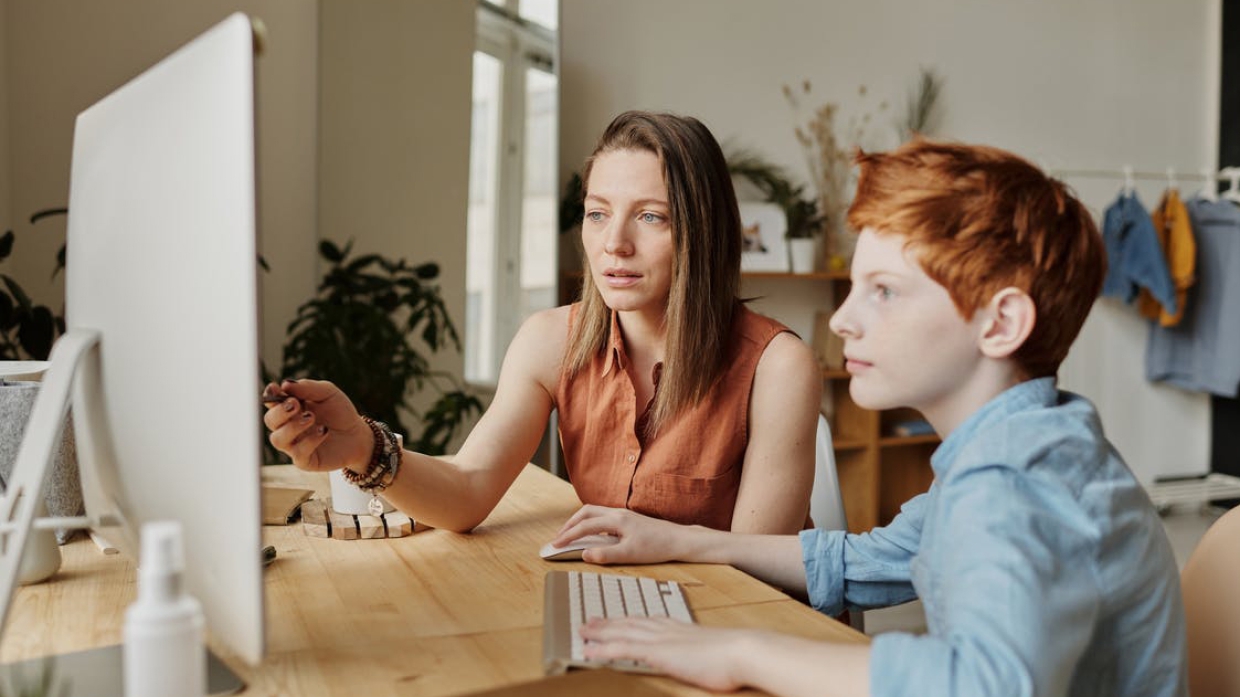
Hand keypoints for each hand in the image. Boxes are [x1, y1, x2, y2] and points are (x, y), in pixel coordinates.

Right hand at [261, 379, 370, 472]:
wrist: (357, 434)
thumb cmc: (339, 411)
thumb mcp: (327, 393)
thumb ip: (307, 387)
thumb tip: (285, 384)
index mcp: (289, 408)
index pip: (271, 402)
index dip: (270, 395)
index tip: (275, 388)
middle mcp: (287, 427)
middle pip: (270, 421)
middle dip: (279, 412)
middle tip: (296, 404)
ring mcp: (294, 445)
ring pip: (278, 439)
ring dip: (292, 427)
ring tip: (311, 417)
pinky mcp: (305, 460)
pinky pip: (298, 453)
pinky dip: (310, 440)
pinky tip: (324, 430)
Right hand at [552, 505, 694, 564]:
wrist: (679, 540)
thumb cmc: (657, 547)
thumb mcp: (630, 555)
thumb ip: (605, 555)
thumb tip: (584, 554)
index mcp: (616, 520)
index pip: (585, 526)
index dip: (568, 535)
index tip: (555, 545)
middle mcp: (618, 513)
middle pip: (586, 512)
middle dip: (569, 524)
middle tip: (559, 538)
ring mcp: (623, 514)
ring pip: (594, 512)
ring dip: (580, 522)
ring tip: (571, 535)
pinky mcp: (628, 519)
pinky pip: (603, 516)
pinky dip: (591, 523)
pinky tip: (592, 535)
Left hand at [581, 618, 750, 691]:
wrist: (742, 651)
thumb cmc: (735, 656)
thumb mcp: (715, 650)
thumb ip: (703, 651)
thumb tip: (704, 657)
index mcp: (680, 628)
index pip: (648, 621)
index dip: (629, 620)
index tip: (617, 618)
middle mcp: (666, 630)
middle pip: (630, 623)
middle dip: (608, 622)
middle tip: (590, 620)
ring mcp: (661, 640)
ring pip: (621, 632)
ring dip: (600, 632)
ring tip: (583, 631)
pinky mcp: (658, 653)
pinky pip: (622, 650)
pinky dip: (603, 649)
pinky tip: (589, 651)